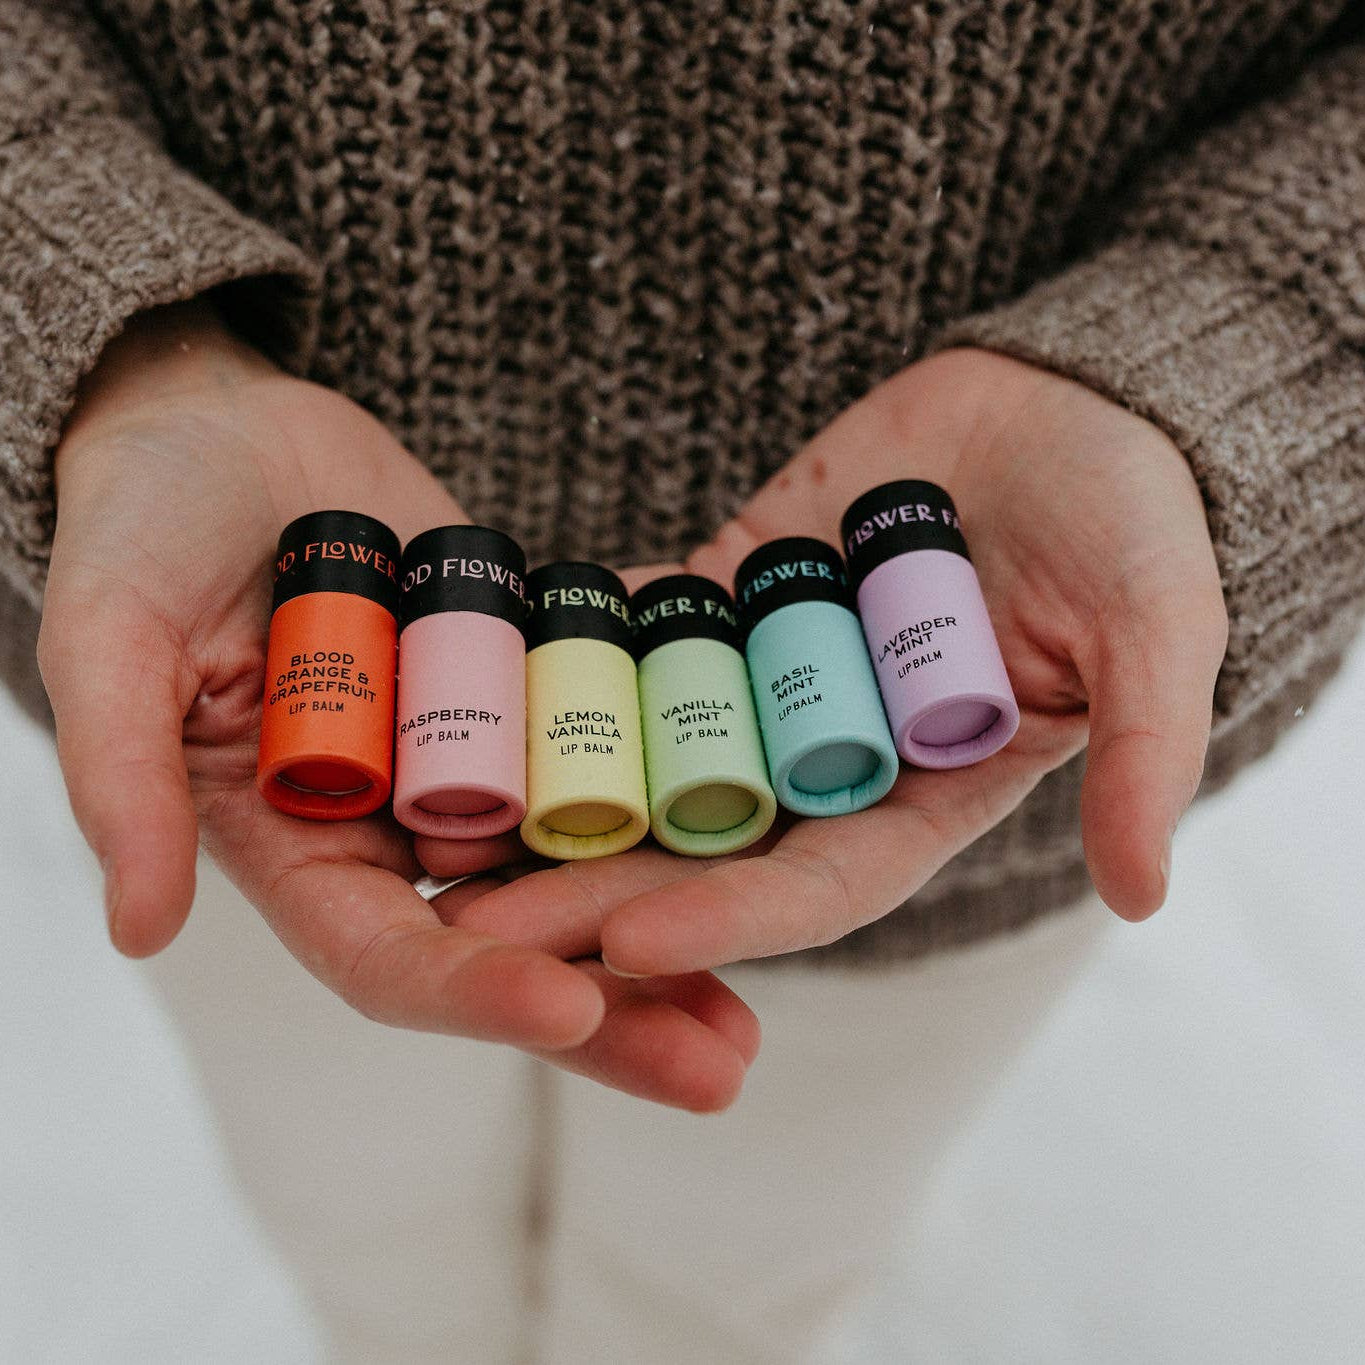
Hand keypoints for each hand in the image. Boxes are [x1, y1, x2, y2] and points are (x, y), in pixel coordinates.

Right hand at [38, 300, 756, 1110]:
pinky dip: (682, 815)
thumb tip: (139, 929)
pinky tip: (767, 848)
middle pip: (510, 948)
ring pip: (579, 880)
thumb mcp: (110, 635)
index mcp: (298, 846)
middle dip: (610, 1014)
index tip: (566, 1009)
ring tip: (753, 1021)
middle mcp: (397, 831)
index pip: (385, 952)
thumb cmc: (147, 524)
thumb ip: (122, 776)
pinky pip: (613, 770)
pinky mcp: (535, 701)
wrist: (234, 435)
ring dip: (670, 947)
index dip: (470, 992)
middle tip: (719, 1071)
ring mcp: (476, 769)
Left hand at [420, 349, 1227, 974]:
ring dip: (546, 797)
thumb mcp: (1157, 628)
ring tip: (433, 835)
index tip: (629, 938)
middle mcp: (834, 760)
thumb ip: (1144, 752)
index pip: (819, 883)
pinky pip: (638, 643)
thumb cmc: (1131, 516)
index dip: (730, 915)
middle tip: (474, 928)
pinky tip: (472, 697)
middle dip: (593, 893)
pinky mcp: (725, 599)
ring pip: (646, 756)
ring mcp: (769, 682)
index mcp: (926, 796)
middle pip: (702, 844)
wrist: (1064, 403)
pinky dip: (564, 673)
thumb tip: (1142, 894)